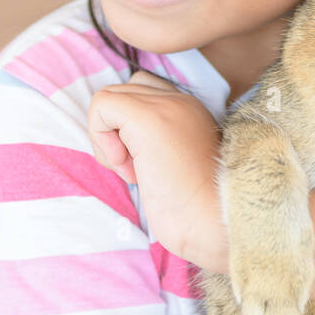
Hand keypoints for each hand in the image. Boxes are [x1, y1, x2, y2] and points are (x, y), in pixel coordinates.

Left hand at [86, 70, 223, 265]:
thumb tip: (118, 145)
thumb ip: (152, 147)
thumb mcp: (171, 169)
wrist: (214, 222)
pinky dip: (101, 139)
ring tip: (134, 170)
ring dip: (107, 140)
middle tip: (137, 170)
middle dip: (115, 134)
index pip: (142, 91)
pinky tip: (127, 167)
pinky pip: (101, 106)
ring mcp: (165, 105)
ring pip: (107, 98)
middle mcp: (179, 101)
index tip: (147, 164)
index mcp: (189, 111)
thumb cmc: (194, 211)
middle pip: (121, 93)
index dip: (129, 127)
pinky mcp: (147, 117)